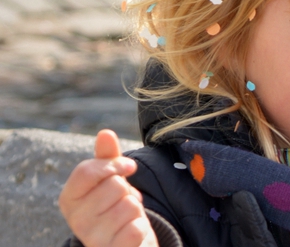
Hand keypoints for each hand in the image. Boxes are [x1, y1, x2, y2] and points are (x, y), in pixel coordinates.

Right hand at [59, 129, 157, 246]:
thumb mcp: (110, 179)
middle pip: (114, 186)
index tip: (128, 167)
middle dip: (127, 190)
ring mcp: (93, 239)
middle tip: (122, 201)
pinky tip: (130, 232)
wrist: (125, 242)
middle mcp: (76, 221)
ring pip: (129, 205)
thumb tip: (105, 133)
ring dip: (135, 209)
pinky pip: (136, 228)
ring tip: (126, 217)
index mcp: (69, 199)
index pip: (87, 171)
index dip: (114, 164)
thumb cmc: (115, 205)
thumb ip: (107, 157)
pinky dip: (140, 227)